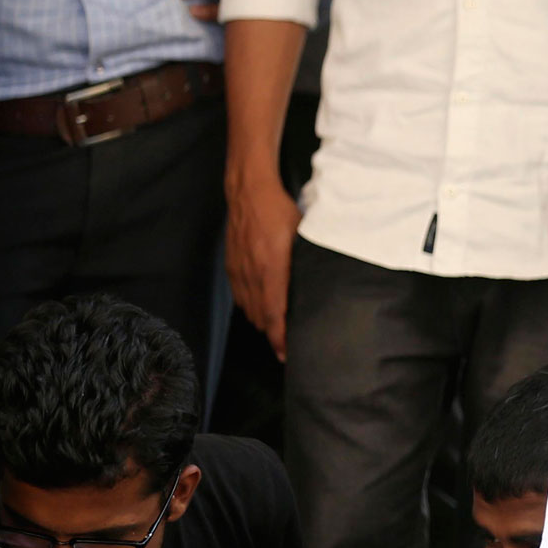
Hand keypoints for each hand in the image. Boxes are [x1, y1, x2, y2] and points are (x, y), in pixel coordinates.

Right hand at [225, 169, 300, 359]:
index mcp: (271, 270)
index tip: (287, 355)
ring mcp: (238, 272)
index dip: (280, 339)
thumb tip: (317, 284)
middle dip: (274, 334)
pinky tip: (261, 307)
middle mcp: (252, 275)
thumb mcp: (301, 236)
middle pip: (261, 319)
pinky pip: (239, 297)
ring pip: (249, 309)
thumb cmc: (280, 212)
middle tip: (288, 346)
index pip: (275, 316)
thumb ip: (305, 262)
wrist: (248, 192)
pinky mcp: (231, 266)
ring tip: (277, 329)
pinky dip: (250, 307)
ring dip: (262, 322)